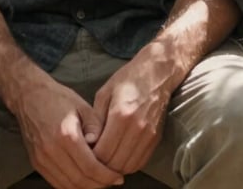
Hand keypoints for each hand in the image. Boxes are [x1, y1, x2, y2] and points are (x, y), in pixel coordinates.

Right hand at [15, 77, 124, 188]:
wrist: (30, 97)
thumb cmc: (59, 98)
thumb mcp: (83, 106)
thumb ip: (95, 126)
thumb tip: (103, 144)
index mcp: (66, 135)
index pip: (89, 166)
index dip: (106, 176)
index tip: (118, 177)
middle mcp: (52, 151)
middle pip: (79, 181)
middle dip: (98, 185)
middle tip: (112, 182)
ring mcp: (42, 159)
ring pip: (67, 186)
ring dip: (85, 188)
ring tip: (100, 182)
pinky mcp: (37, 163)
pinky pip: (56, 183)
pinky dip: (71, 186)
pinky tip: (84, 181)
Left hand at [91, 42, 176, 174]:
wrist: (158, 72)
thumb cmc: (128, 79)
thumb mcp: (104, 94)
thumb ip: (96, 120)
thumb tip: (88, 143)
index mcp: (121, 115)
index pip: (102, 152)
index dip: (90, 159)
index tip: (84, 155)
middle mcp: (137, 128)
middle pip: (114, 164)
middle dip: (101, 167)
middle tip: (92, 161)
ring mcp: (149, 134)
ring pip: (127, 167)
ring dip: (114, 169)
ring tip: (105, 161)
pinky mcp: (156, 138)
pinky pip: (139, 163)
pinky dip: (127, 165)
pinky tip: (119, 157)